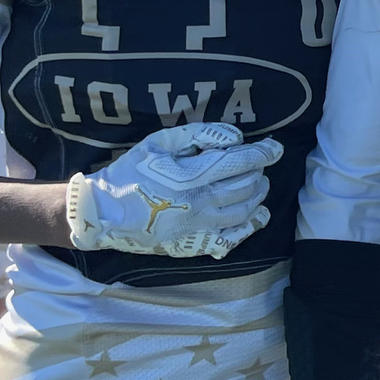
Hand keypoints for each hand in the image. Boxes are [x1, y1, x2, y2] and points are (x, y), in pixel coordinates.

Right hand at [66, 123, 280, 256]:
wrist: (104, 213)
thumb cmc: (131, 173)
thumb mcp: (159, 142)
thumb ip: (198, 135)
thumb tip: (234, 137)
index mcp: (191, 176)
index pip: (240, 163)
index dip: (263, 154)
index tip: (275, 147)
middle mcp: (201, 203)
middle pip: (246, 187)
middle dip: (259, 172)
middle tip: (259, 164)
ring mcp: (200, 227)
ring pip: (244, 211)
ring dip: (258, 195)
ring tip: (259, 184)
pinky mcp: (195, 244)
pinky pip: (232, 238)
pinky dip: (251, 226)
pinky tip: (258, 215)